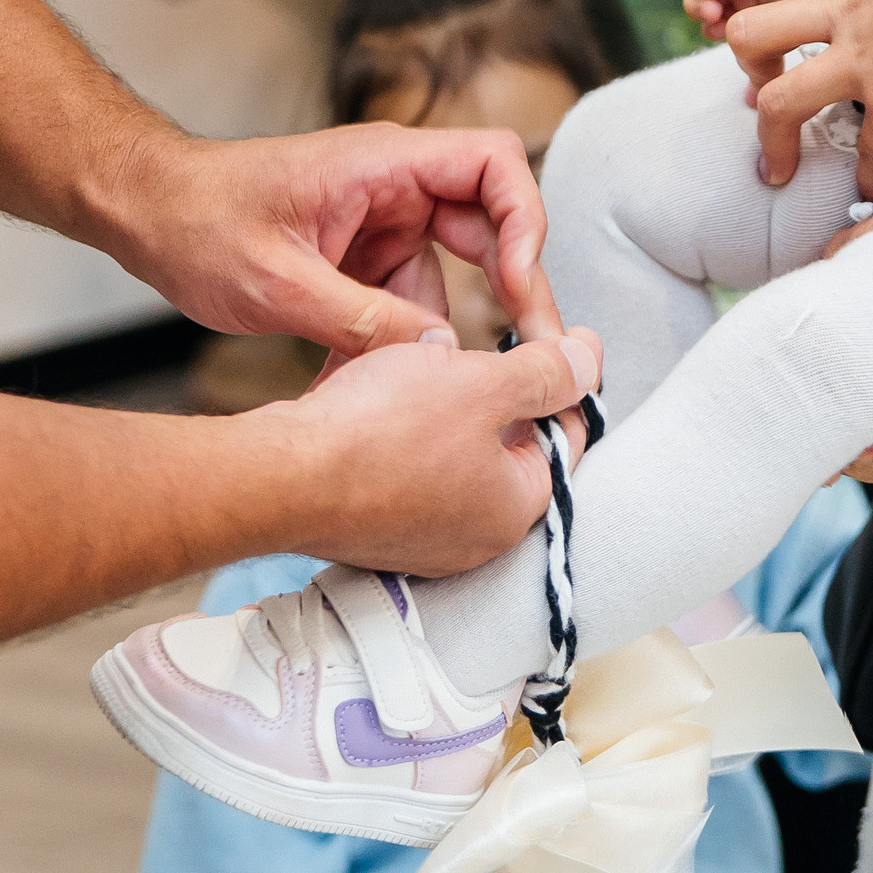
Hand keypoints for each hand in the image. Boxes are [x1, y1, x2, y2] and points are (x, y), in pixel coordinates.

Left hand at [104, 123, 564, 356]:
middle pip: (490, 222)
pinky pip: (406, 296)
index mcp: (384, 162)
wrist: (144, 213)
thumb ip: (360, 320)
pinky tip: (367, 385)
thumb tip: (435, 356)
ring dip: (435, 333)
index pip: (493, 163)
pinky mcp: (363, 252)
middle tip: (530, 353)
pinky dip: (397, 341)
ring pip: (447, 274)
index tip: (517, 284)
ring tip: (415, 393)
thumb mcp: (275, 283)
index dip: (523, 219)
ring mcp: (382, 218)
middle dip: (512, 288)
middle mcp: (395, 183)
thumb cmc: (196, 221)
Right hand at [244, 325, 604, 574]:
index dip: (559, 377)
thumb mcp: (483, 384)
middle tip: (473, 344)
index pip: (564, 435)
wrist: (281, 475)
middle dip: (493, 387)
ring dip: (444, 399)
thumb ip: (546, 373)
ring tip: (424, 359)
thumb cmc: (384, 433)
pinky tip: (385, 388)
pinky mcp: (372, 523)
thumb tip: (592, 360)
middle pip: (506, 442)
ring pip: (452, 448)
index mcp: (514, 509)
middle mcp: (472, 538)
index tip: (546, 334)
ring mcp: (418, 536)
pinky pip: (405, 462)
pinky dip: (402, 423)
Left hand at [728, 0, 872, 199]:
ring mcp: (864, 60)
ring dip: (773, 139)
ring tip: (774, 170)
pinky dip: (868, 174)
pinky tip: (870, 189)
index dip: (834, 10)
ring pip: (780, 100)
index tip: (855, 26)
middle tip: (758, 87)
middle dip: (749, 64)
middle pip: (754, 34)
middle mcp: (843, 10)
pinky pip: (868, 150)